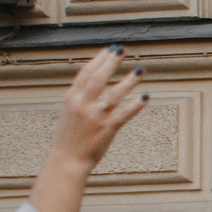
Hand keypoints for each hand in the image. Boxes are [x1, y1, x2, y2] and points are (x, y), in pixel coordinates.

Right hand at [32, 49, 150, 211]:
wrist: (66, 162)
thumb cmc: (69, 138)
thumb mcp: (69, 113)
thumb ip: (81, 97)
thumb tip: (93, 83)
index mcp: (71, 98)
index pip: (85, 73)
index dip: (98, 59)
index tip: (110, 50)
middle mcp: (82, 104)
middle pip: (98, 78)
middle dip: (111, 62)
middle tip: (123, 50)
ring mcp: (95, 116)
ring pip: (114, 94)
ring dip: (129, 81)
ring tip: (141, 70)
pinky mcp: (107, 129)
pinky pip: (124, 113)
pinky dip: (136, 105)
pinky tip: (145, 96)